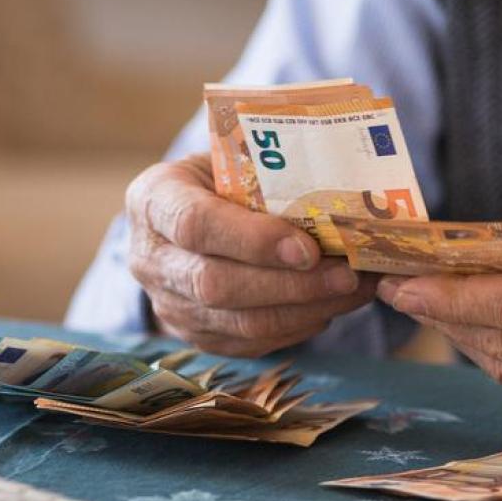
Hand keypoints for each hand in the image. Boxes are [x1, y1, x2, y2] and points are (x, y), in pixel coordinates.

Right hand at [125, 153, 377, 356]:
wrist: (189, 213)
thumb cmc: (220, 175)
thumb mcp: (231, 157)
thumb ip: (269, 173)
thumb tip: (345, 192)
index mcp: (153, 200)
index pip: (195, 224)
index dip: (252, 240)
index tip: (308, 248)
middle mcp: (150, 257)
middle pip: (214, 284)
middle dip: (289, 285)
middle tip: (346, 275)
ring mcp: (168, 303)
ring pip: (238, 323)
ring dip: (303, 310)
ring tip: (351, 291)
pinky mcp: (195, 334)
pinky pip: (248, 343)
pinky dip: (296, 327)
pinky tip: (330, 306)